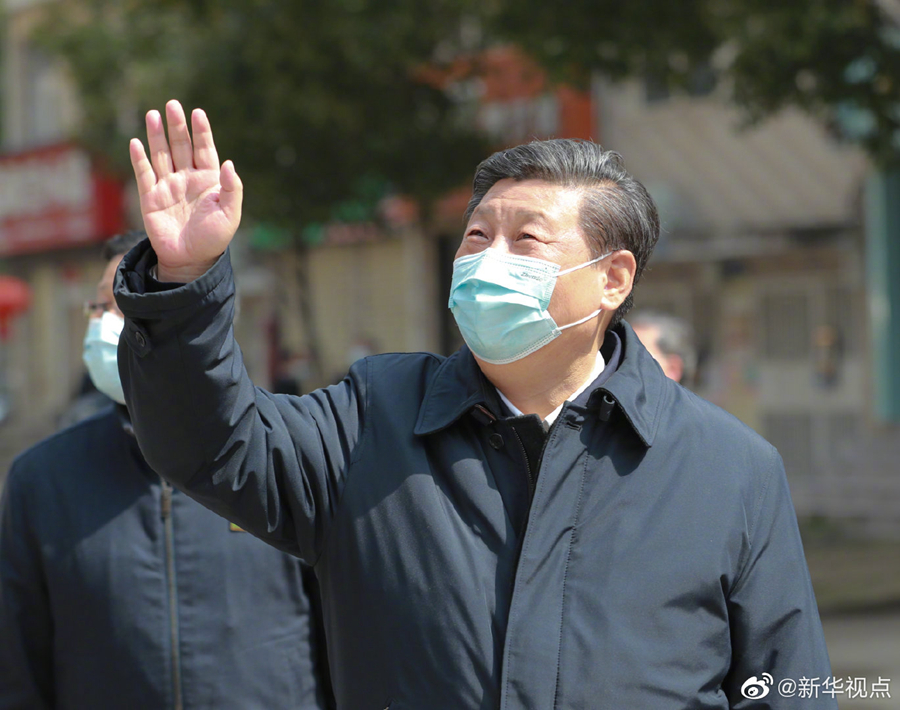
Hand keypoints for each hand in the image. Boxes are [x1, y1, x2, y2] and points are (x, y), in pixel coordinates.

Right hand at [129, 100, 242, 282]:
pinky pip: (144, 174)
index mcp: (208, 180)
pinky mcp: (151, 197)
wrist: (191, 260)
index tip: (198, 112)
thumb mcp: (230, 214)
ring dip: (157, 135)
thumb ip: (232, 188)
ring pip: (161, 154)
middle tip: (172, 105)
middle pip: (181, 146)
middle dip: (177, 126)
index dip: (201, 131)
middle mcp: (187, 178)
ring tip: (153, 114)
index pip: (204, 149)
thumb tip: (228, 163)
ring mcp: (168, 186)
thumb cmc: (214, 238)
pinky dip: (139, 158)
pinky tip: (136, 142)